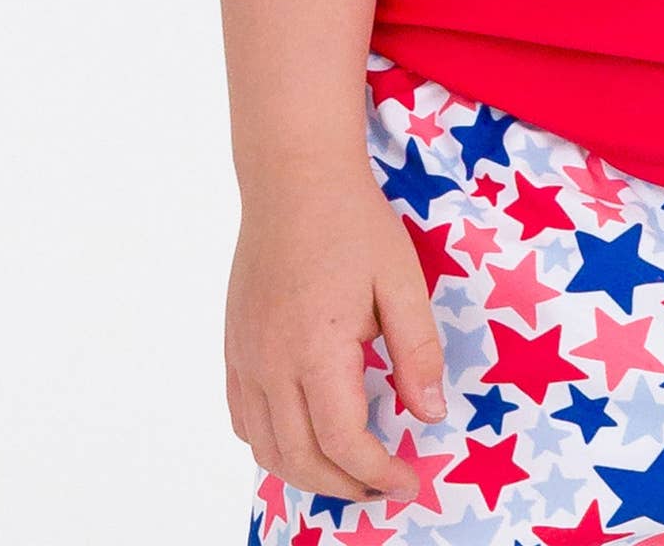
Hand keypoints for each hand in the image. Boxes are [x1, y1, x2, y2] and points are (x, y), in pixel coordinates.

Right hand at [225, 157, 446, 507]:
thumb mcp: (403, 280)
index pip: (343, 442)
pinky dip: (272, 445)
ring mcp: (244, 357)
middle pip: (300, 458)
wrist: (295, 177)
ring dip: (306, 473)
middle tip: (384, 486)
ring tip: (349, 472)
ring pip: (265, 448)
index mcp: (316, 348)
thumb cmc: (353, 222)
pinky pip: (243, 419)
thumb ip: (417, 350)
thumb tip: (429, 414)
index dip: (378, 473)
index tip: (410, 481)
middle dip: (345, 486)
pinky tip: (303, 437)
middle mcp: (270, 363)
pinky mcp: (233, 347)